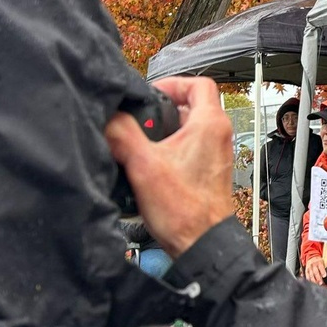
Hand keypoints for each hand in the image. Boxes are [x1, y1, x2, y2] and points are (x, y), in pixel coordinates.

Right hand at [105, 77, 234, 257]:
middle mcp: (218, 136)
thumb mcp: (143, 165)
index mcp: (210, 124)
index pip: (198, 83)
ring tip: (140, 144)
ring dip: (164, 133)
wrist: (201, 244)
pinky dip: (170, 150)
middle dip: (161, 111)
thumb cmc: (185, 210)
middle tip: (140, 121)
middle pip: (189, 106)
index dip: (172, 82)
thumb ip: (122, 134)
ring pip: (187, 129)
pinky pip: (189, 149)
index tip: (150, 93)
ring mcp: (215, 154)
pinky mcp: (208, 172)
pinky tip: (148, 165)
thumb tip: (109, 118)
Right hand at [304, 256, 326, 283]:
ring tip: (317, 284)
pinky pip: (307, 276)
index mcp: (318, 262)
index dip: (323, 272)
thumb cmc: (319, 261)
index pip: (321, 267)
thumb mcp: (323, 261)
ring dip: (314, 280)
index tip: (324, 276)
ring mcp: (309, 268)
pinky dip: (309, 280)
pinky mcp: (306, 270)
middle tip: (321, 283)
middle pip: (315, 272)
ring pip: (311, 275)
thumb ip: (325, 267)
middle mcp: (313, 265)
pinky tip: (312, 282)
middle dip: (318, 278)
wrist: (312, 257)